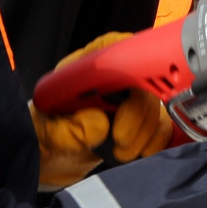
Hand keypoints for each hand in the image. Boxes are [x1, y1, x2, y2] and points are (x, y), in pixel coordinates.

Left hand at [29, 32, 172, 189]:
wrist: (51, 161)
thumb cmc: (44, 136)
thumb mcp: (45, 133)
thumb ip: (67, 130)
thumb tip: (101, 123)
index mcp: (83, 69)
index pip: (112, 46)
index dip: (128, 56)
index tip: (133, 83)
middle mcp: (110, 78)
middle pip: (140, 80)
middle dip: (137, 112)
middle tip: (120, 139)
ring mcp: (129, 100)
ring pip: (155, 105)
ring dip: (144, 133)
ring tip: (121, 153)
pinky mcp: (142, 122)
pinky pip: (162, 126)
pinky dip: (156, 141)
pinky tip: (140, 152)